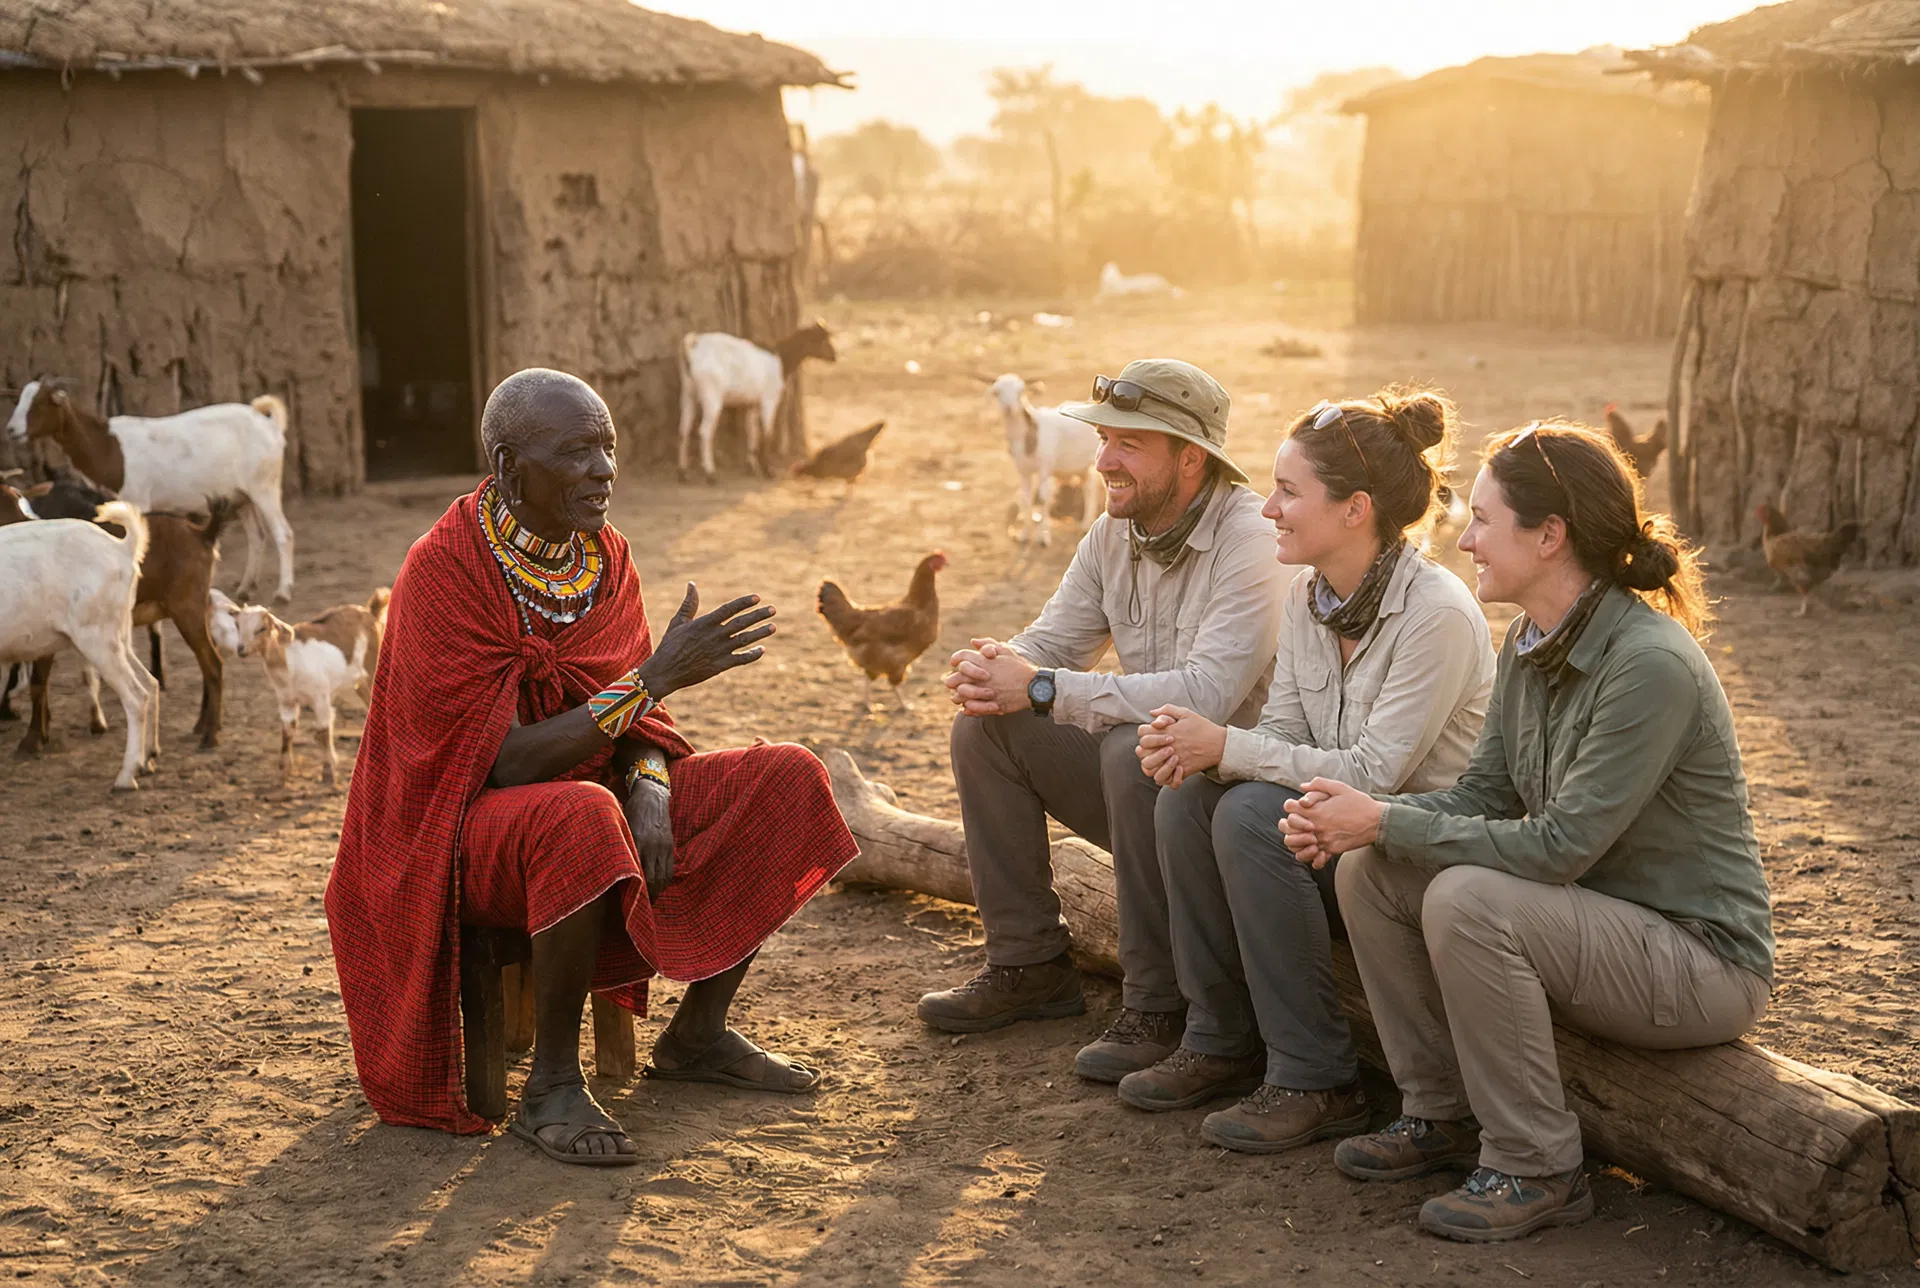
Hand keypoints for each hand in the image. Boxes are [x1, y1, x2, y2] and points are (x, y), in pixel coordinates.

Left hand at [625, 778, 674, 896]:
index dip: (634, 890)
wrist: (651, 796)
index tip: (628, 901)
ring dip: (657, 891)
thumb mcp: (622, 827)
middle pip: (651, 879)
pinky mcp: (670, 845)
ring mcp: (663, 846)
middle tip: (640, 907)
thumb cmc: (631, 811)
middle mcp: (652, 846)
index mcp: (637, 842)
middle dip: (647, 896)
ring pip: (662, 876)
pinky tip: (659, 887)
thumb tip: (614, 868)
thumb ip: (622, 846)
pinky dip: (665, 880)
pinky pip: (669, 869)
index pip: (636, 873)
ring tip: (651, 901)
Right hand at [636, 583, 774, 699]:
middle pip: (741, 623)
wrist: (665, 672)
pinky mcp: (720, 666)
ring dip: (760, 633)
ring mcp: (718, 651)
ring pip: (744, 640)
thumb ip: (689, 604)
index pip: (729, 609)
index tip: (758, 598)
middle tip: (773, 609)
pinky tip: (762, 649)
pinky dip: (752, 655)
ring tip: (773, 627)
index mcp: (705, 623)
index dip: (744, 602)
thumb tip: (692, 584)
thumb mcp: (679, 622)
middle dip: (758, 615)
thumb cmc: (670, 645)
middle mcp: (714, 636)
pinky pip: (740, 659)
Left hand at [943, 638, 1036, 716]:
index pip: (961, 658)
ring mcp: (985, 691)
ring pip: (961, 695)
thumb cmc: (1019, 667)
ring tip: (958, 696)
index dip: (955, 659)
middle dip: (952, 679)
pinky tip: (967, 707)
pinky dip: (967, 707)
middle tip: (952, 682)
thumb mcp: (1006, 650)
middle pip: (955, 677)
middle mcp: (982, 676)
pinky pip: (972, 708)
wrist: (1034, 686)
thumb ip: (988, 644)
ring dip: (957, 695)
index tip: (954, 663)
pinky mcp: (991, 704)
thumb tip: (973, 642)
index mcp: (984, 661)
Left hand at [1135, 704, 1227, 787]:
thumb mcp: (1186, 713)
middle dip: (1144, 750)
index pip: (1142, 733)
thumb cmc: (1203, 728)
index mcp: (1167, 731)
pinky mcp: (1182, 771)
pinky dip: (1165, 777)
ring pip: (1150, 769)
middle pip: (1142, 752)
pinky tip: (1170, 770)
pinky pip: (1166, 780)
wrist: (1220, 744)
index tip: (1152, 733)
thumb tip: (1152, 714)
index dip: (1144, 732)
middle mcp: (1168, 746)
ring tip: (1159, 761)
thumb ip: (1167, 710)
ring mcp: (1174, 760)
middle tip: (1152, 749)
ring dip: (1152, 765)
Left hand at [1280, 779, 1382, 868]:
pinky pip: (1313, 858)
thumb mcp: (1340, 787)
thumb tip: (1302, 787)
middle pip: (1288, 829)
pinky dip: (1310, 856)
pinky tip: (1314, 848)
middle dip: (1288, 825)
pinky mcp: (1331, 850)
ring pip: (1296, 846)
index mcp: (1317, 810)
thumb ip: (1319, 784)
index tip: (1298, 806)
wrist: (1377, 822)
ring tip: (1302, 836)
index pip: (1289, 808)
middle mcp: (1317, 826)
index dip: (1291, 806)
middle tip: (1296, 823)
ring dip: (1296, 841)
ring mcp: (1323, 840)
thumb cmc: (1359, 803)